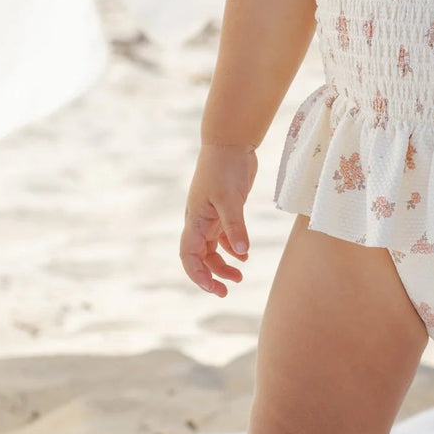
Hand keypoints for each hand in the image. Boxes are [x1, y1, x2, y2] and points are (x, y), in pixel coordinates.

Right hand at [180, 142, 258, 296]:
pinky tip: (244, 254)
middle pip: (201, 257)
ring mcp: (212, 216)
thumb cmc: (225, 168)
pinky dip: (233, 247)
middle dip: (212, 276)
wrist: (231, 143)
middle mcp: (200, 222)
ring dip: (224, 264)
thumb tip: (241, 252)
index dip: (198, 275)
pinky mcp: (225, 209)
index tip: (214, 288)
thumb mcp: (230, 198)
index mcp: (195, 220)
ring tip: (240, 276)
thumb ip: (235, 225)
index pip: (189, 256)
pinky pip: (224, 236)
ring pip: (213, 249)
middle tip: (228, 290)